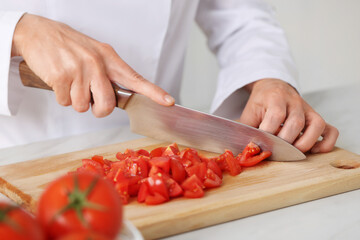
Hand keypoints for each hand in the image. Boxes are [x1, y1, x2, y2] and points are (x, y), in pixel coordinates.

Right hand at [11, 14, 174, 116]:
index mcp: (109, 58)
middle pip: (107, 105)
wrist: (38, 32)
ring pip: (83, 107)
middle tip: (89, 99)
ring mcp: (79, 70)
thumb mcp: (95, 53)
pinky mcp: (61, 76)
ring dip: (75, 100)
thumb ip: (108, 73)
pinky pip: (65, 102)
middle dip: (98, 110)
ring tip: (70, 81)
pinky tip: (59, 80)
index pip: (135, 78)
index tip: (168, 102)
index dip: (153, 92)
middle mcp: (97, 63)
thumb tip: (117, 98)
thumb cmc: (69, 46)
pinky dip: (61, 96)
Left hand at [238, 79, 338, 152]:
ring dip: (306, 143)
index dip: (269, 132)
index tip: (262, 142)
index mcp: (275, 98)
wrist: (272, 88)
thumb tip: (250, 148)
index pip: (276, 115)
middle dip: (286, 141)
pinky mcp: (316, 118)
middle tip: (276, 150)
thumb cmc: (260, 104)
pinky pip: (331, 130)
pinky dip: (326, 143)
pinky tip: (312, 150)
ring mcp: (308, 110)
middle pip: (296, 122)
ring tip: (293, 152)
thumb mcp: (249, 113)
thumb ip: (249, 130)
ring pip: (317, 125)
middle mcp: (295, 102)